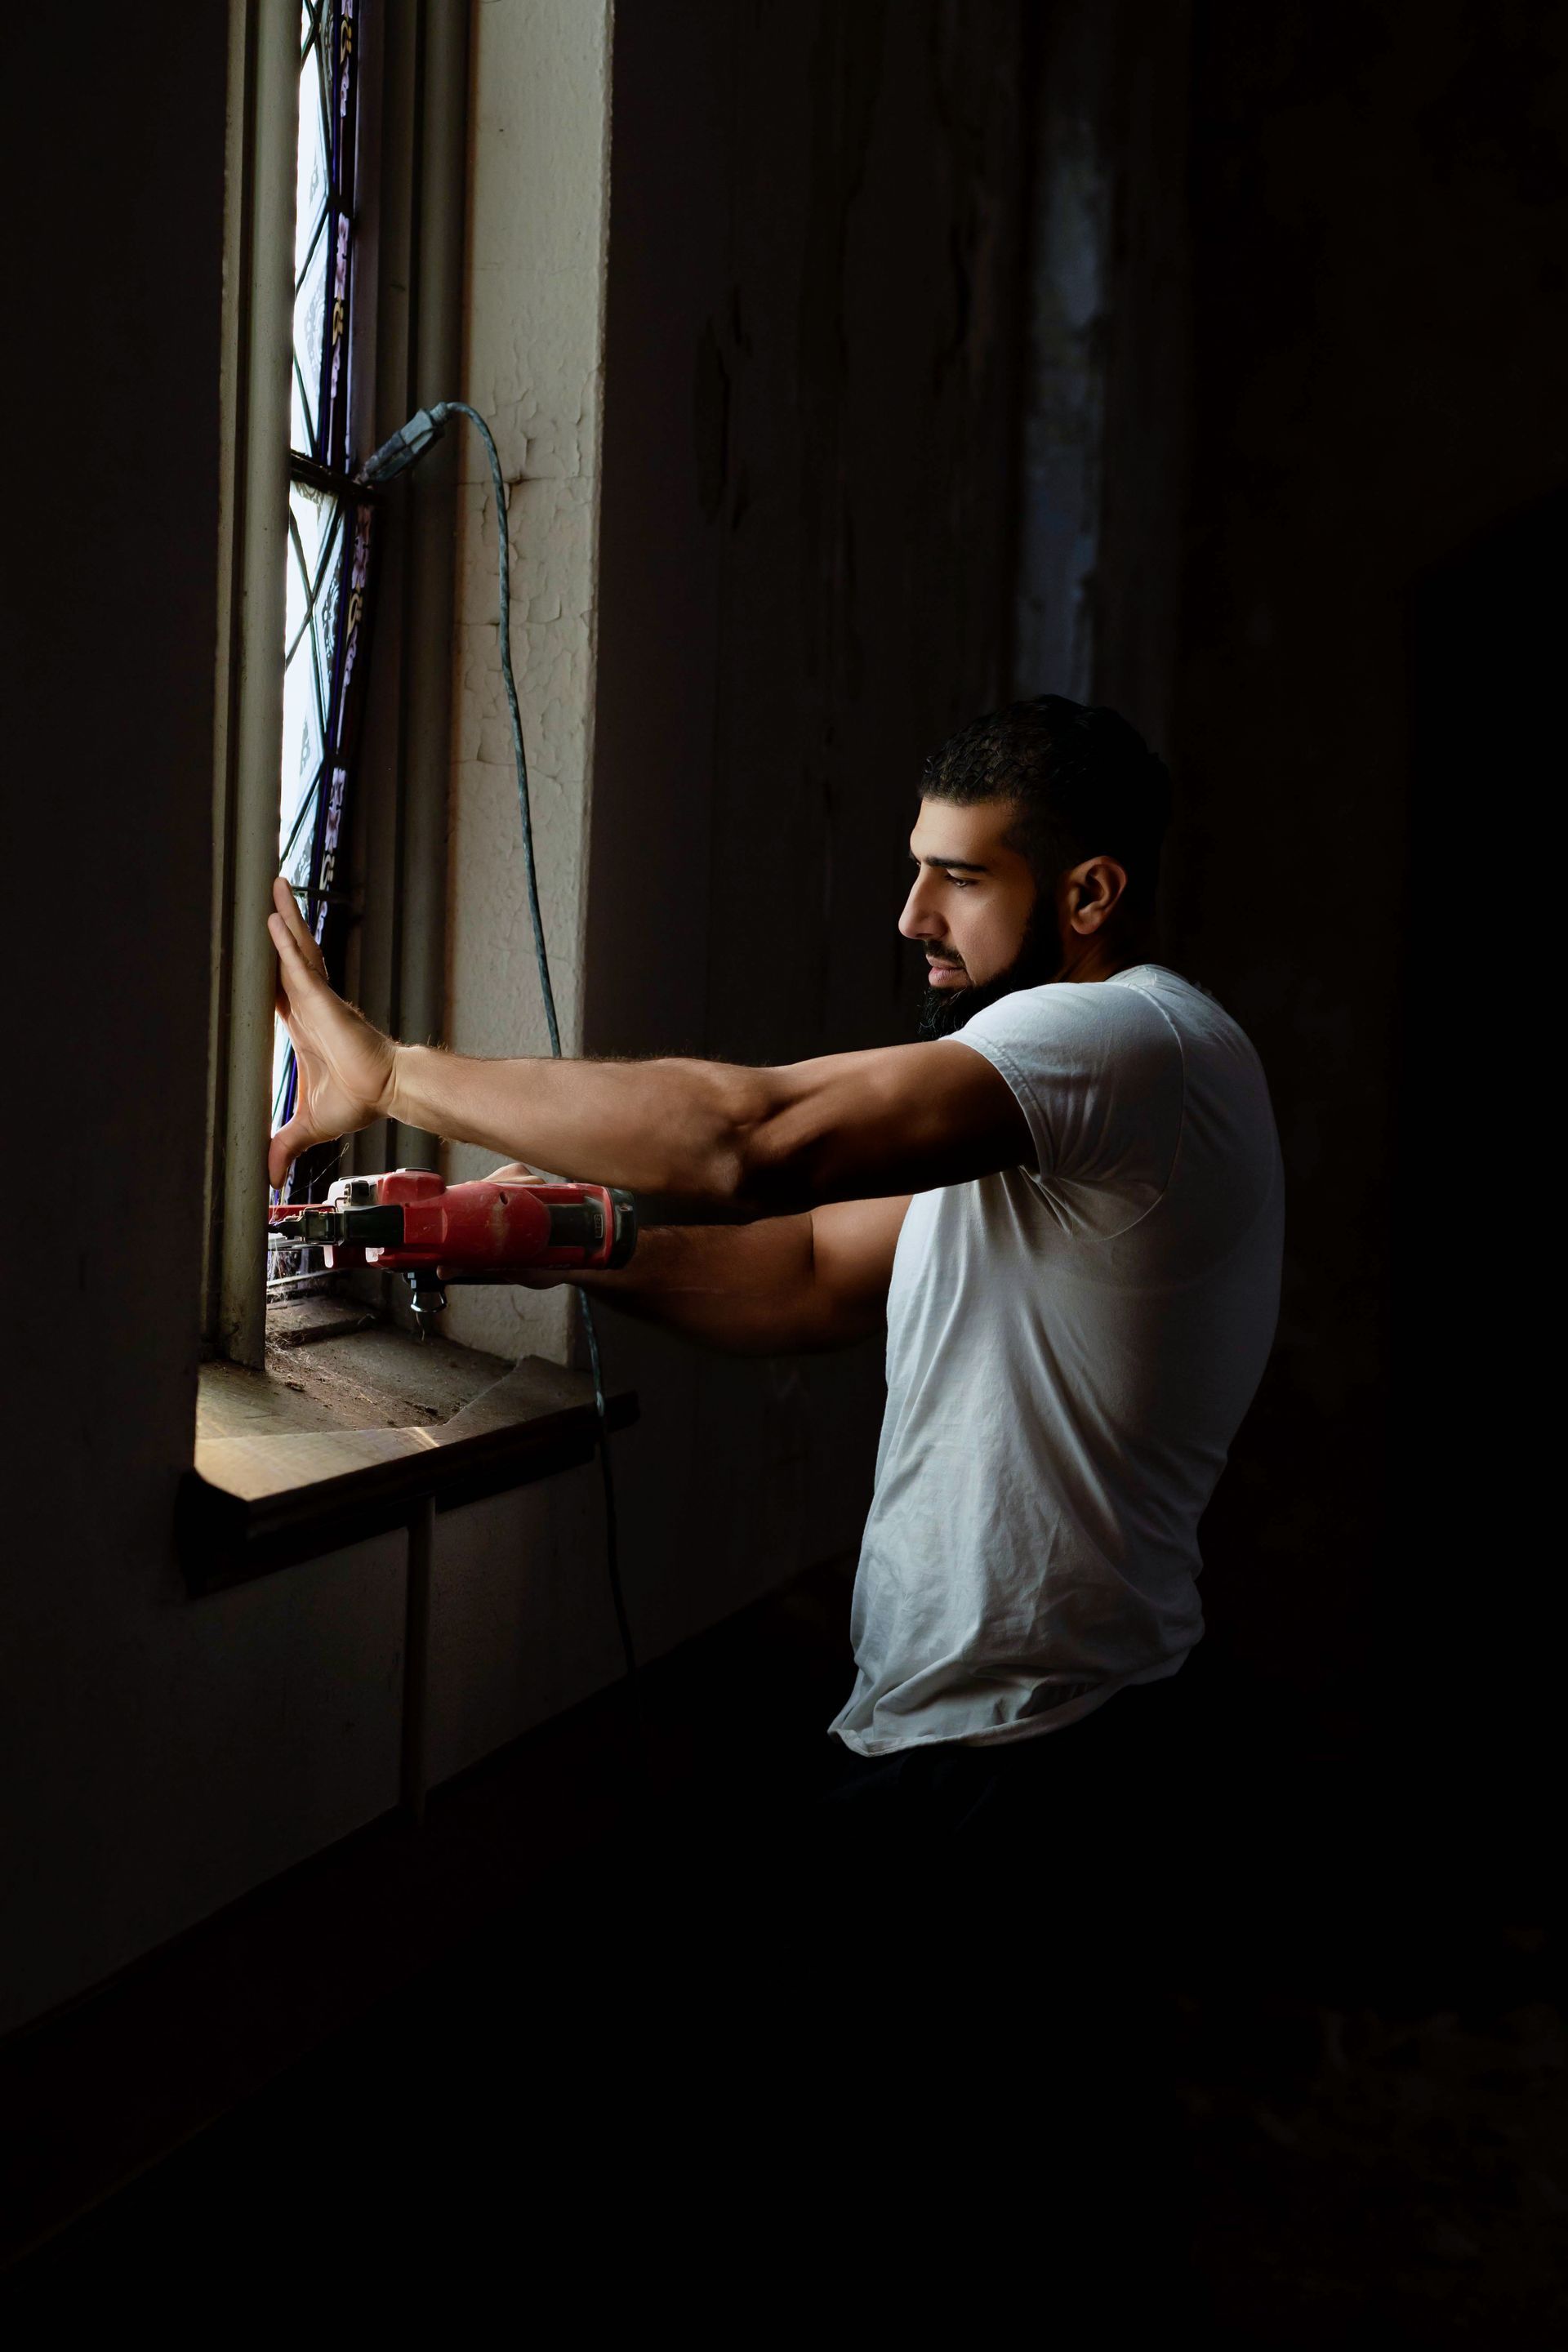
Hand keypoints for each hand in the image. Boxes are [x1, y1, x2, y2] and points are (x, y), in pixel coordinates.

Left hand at [267, 878, 397, 1186]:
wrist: (387, 1093)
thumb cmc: (358, 1099)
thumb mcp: (308, 1123)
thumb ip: (284, 1143)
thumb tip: (267, 1176)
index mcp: (303, 1024)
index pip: (275, 986)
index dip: (263, 962)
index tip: (250, 941)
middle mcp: (309, 1004)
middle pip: (285, 955)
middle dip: (277, 923)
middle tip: (264, 891)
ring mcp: (317, 999)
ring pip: (294, 950)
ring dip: (283, 917)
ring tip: (271, 884)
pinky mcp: (323, 1001)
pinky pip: (300, 965)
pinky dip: (286, 943)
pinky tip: (274, 919)